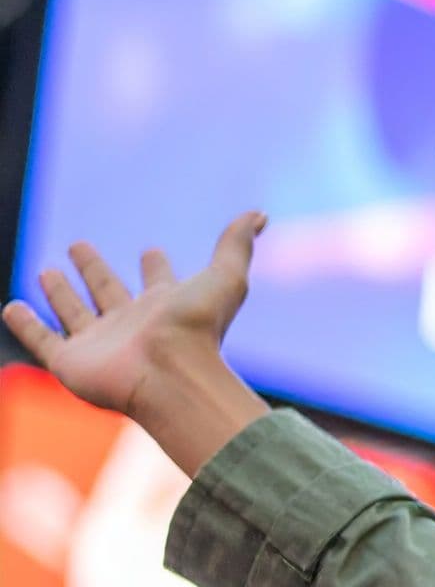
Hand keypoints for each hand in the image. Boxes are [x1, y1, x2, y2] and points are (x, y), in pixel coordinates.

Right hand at [4, 217, 271, 474]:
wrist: (171, 373)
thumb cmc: (198, 327)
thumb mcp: (225, 277)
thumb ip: (237, 244)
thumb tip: (259, 214)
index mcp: (167, 306)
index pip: (159, 282)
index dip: (156, 267)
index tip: (153, 251)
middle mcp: (132, 325)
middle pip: (109, 291)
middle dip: (95, 270)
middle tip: (80, 246)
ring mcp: (100, 344)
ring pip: (74, 313)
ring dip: (60, 293)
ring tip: (46, 272)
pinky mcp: (70, 362)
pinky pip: (42, 340)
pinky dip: (25, 325)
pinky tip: (12, 308)